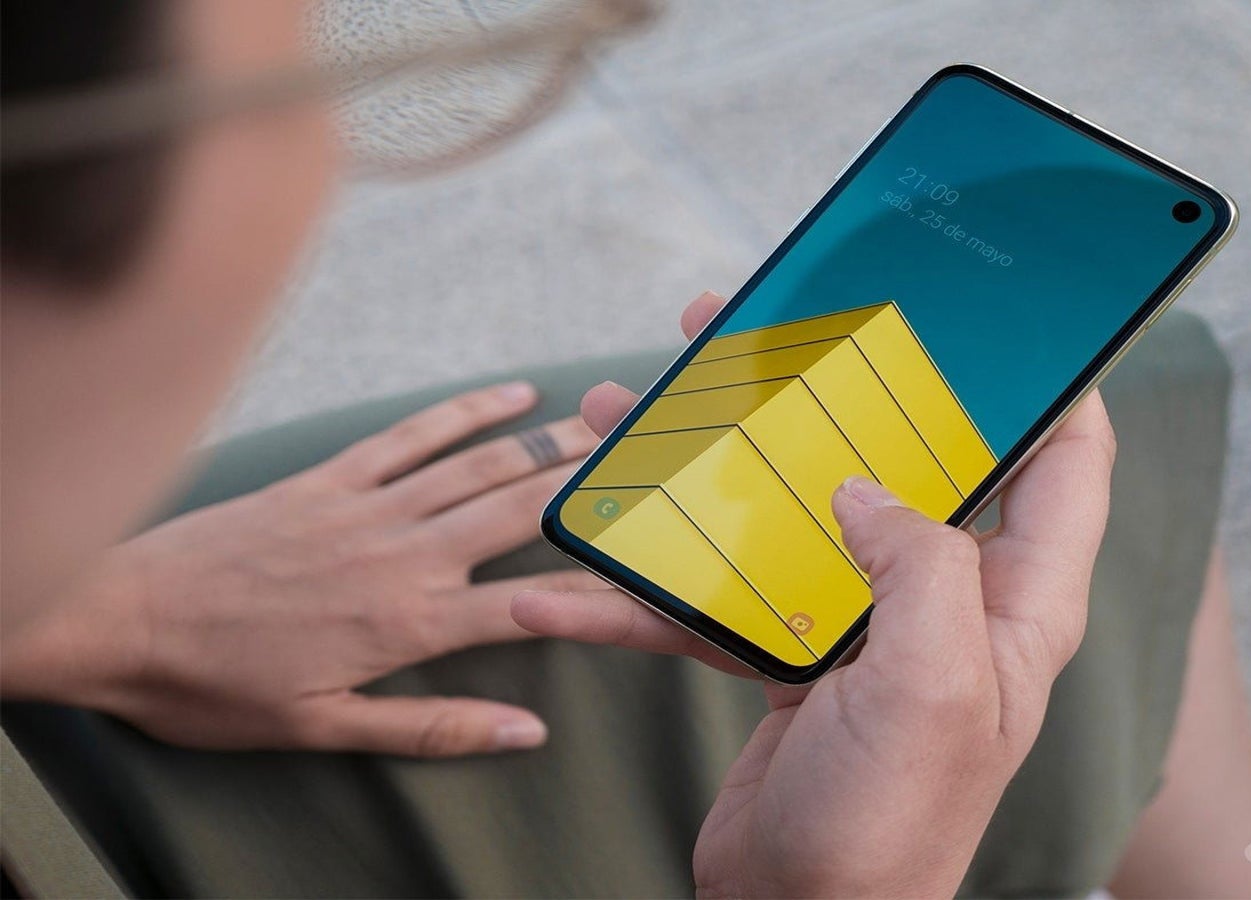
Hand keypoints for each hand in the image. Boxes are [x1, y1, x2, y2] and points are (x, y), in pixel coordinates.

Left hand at [2, 382, 602, 756]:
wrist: (118, 619)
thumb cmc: (216, 687)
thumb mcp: (324, 729)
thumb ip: (433, 728)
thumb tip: (528, 731)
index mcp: (409, 622)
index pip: (530, 602)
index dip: (598, 588)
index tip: (652, 569)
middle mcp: (403, 554)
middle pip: (518, 512)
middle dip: (590, 487)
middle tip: (650, 462)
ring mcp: (367, 506)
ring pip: (478, 466)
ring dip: (547, 444)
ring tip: (606, 427)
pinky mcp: (330, 476)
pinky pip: (413, 434)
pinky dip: (465, 411)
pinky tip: (509, 393)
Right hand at [512, 291, 1115, 896]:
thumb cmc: (890, 826)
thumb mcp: (935, 687)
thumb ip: (922, 567)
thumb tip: (862, 487)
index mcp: (1016, 601)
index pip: (1065, 464)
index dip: (1049, 382)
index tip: (1002, 315)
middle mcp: (947, 602)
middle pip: (902, 461)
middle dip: (838, 391)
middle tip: (762, 330)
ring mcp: (864, 629)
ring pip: (794, 512)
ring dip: (711, 468)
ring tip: (630, 410)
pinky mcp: (791, 661)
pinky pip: (718, 600)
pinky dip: (646, 590)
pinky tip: (566, 578)